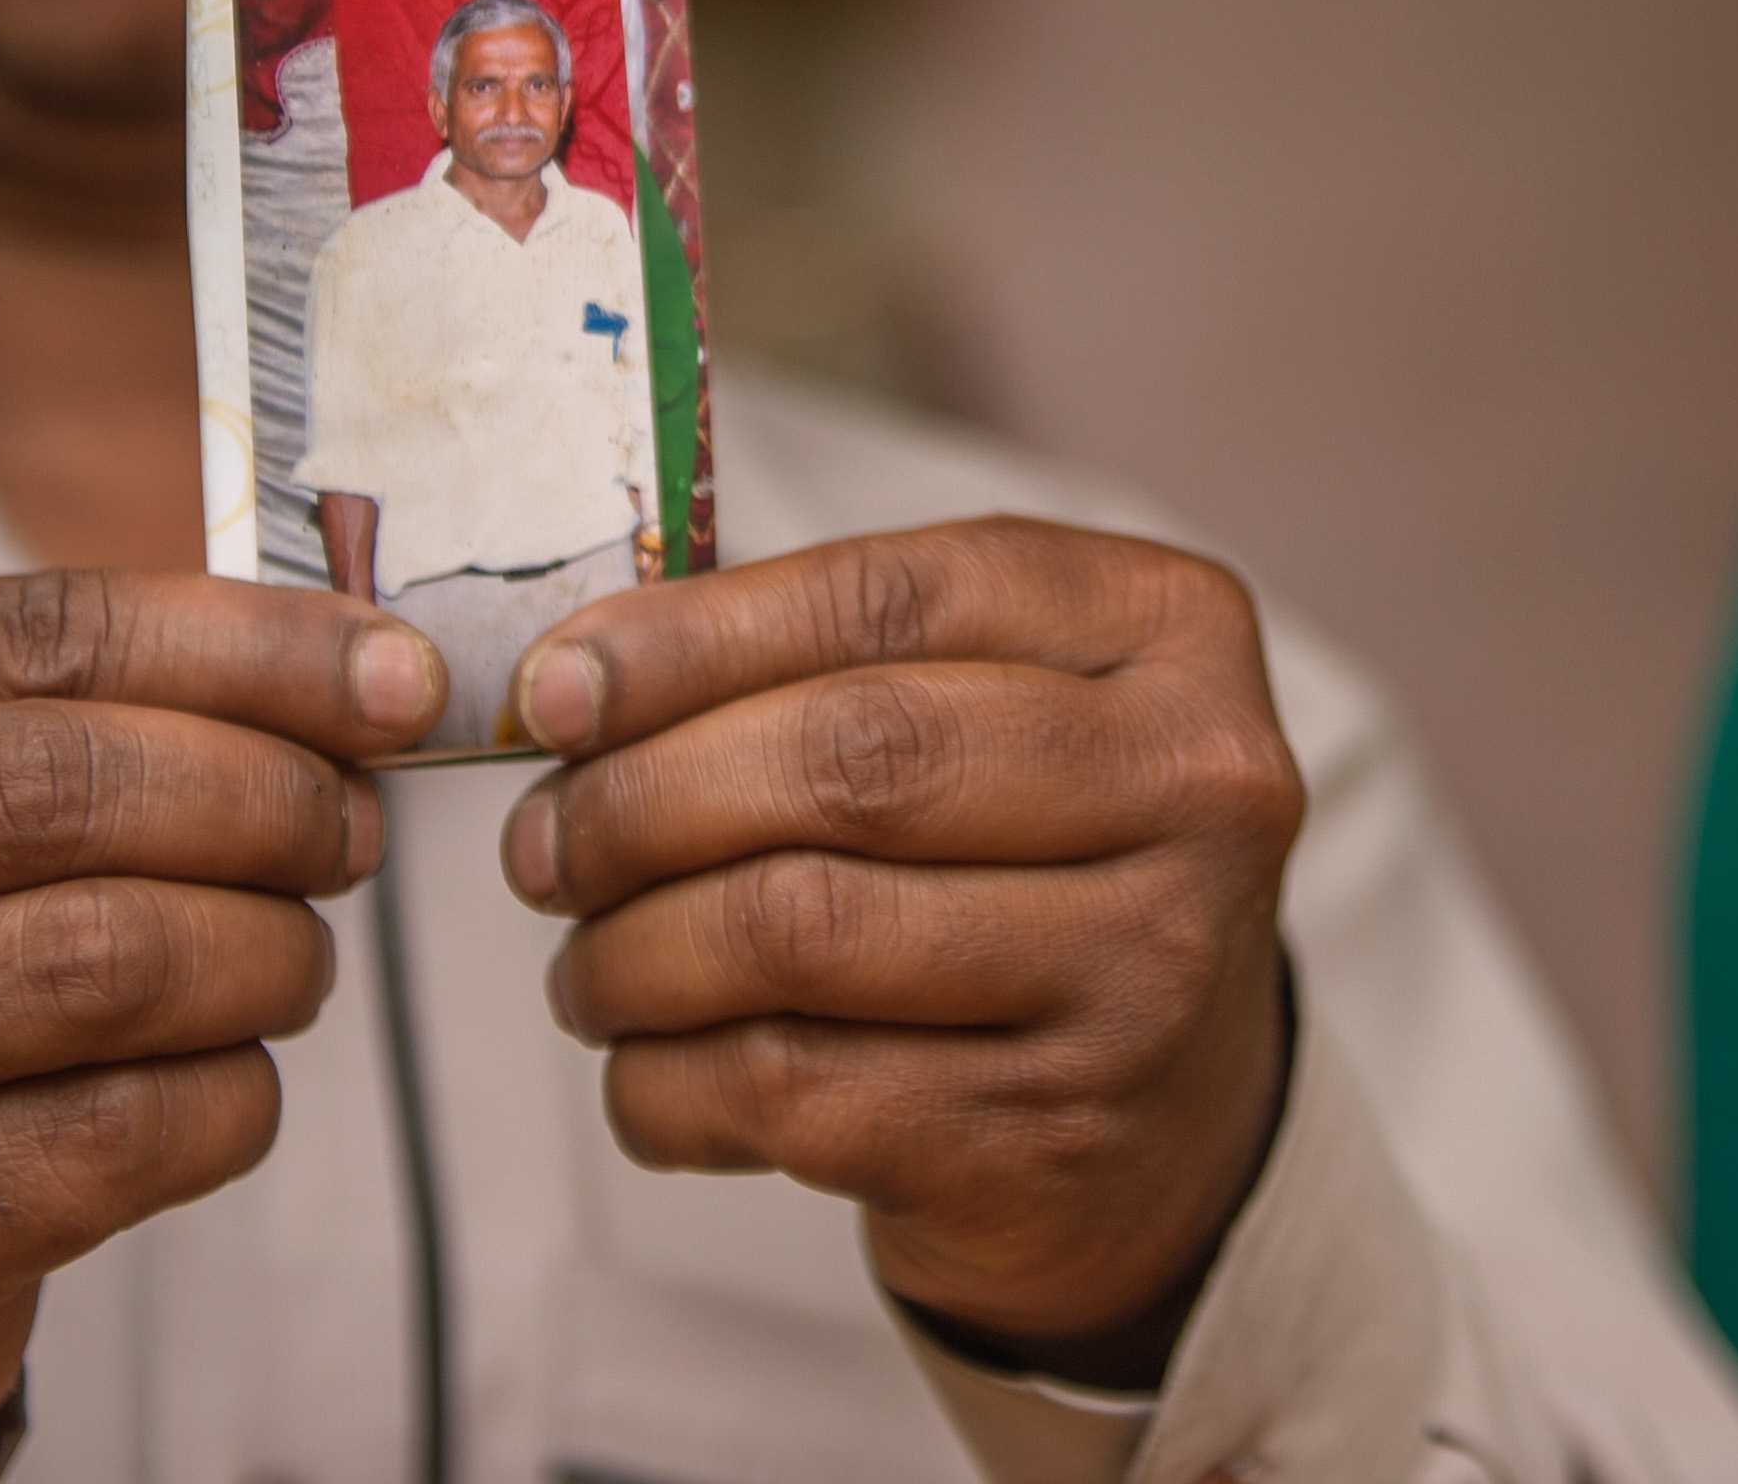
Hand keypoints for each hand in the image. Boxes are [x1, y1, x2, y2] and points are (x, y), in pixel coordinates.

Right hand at [0, 570, 445, 1478]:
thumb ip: (96, 711)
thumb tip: (374, 671)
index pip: (40, 632)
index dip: (255, 648)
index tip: (400, 680)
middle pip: (66, 788)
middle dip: (267, 801)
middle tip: (349, 837)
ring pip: (104, 963)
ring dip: (265, 956)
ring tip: (293, 961)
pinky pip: (116, 1135)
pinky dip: (229, 1101)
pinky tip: (226, 1087)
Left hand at [500, 519, 1305, 1381]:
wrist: (1166, 1130)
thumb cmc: (1034, 872)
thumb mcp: (991, 711)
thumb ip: (822, 661)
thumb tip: (577, 678)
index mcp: (1170, 631)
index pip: (898, 598)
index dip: (698, 636)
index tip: (556, 687)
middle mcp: (1193, 791)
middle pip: (854, 760)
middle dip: (644, 801)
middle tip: (544, 848)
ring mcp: (1142, 975)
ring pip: (802, 930)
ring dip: (633, 953)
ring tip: (586, 966)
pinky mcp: (1053, 1138)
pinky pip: (790, 1092)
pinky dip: (664, 1082)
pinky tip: (650, 1069)